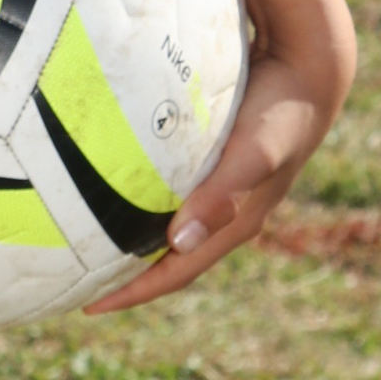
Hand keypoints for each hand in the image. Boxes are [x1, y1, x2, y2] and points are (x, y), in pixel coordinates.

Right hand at [58, 0, 355, 316]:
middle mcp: (266, 78)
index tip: (67, 284)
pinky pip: (285, 133)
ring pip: (265, 182)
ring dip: (214, 235)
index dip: (123, 236)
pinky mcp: (328, 52)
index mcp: (205, 71)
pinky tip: (186, 210)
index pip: (175, 175)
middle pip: (225, 199)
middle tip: (100, 302)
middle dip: (168, 264)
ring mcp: (310, 69)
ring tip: (149, 269)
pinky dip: (241, 175)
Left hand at [83, 38, 342, 313]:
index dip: (134, 293)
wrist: (306, 73)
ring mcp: (220, 190)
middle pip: (168, 258)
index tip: (89, 307)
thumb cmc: (279, 116)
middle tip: (74, 279)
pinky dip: (138, 200)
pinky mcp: (212, 163)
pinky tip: (112, 187)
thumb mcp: (252, 156)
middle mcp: (225, 215)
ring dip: (129, 238)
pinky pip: (168, 193)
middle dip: (125, 274)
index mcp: (234, 225)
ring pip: (166, 226)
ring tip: (84, 240)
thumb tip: (178, 244)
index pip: (176, 273)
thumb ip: (220, 196)